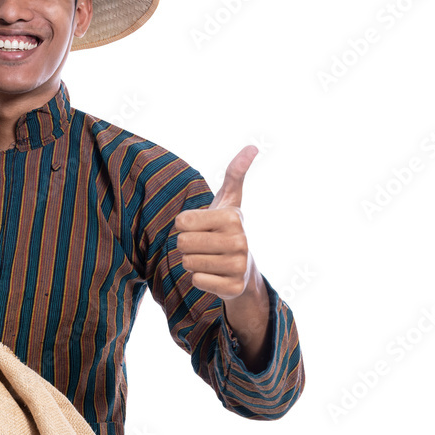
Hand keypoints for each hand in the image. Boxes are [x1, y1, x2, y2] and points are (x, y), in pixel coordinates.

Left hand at [175, 145, 257, 299]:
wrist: (243, 269)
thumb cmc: (226, 228)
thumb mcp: (229, 199)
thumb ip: (235, 173)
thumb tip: (253, 146)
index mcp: (234, 217)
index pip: (181, 222)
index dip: (185, 225)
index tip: (203, 226)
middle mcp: (241, 241)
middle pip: (182, 243)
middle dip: (187, 244)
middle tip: (204, 244)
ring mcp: (239, 266)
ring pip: (187, 263)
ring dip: (192, 261)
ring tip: (210, 258)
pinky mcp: (233, 288)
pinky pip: (196, 281)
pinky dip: (199, 278)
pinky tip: (214, 274)